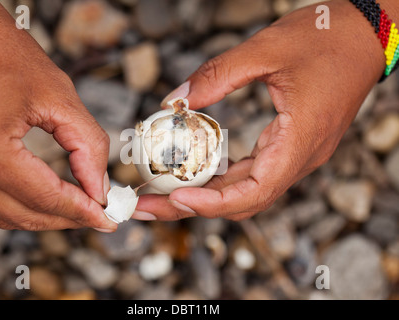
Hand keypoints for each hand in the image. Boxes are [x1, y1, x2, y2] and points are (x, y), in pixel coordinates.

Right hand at [0, 1, 116, 231]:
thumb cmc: (1, 52)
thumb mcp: (57, 96)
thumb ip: (87, 146)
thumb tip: (100, 188)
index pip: (45, 198)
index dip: (83, 212)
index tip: (109, 217)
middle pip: (25, 216)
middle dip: (68, 219)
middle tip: (100, 216)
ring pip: (5, 216)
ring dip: (45, 217)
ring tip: (79, 209)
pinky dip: (21, 207)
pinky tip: (46, 199)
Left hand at [134, 0, 388, 220]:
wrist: (365, 37)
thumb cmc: (326, 39)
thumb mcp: (266, 49)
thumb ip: (217, 75)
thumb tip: (175, 101)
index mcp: (299, 141)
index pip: (254, 192)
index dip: (213, 203)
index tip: (175, 199)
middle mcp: (299, 159)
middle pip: (241, 201)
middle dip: (192, 207)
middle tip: (147, 205)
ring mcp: (295, 156)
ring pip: (245, 191)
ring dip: (202, 196)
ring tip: (160, 194)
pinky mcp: (289, 147)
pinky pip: (252, 174)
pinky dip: (220, 179)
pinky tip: (192, 173)